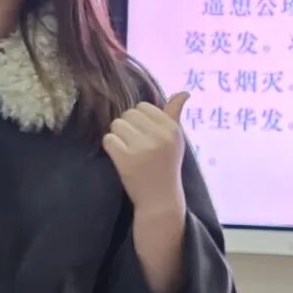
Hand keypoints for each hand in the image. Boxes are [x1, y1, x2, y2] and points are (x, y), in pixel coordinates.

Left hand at [102, 93, 188, 218]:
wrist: (161, 200)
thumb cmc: (166, 166)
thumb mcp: (175, 140)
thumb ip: (175, 114)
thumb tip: (184, 92)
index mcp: (172, 129)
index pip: (143, 106)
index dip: (140, 120)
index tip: (145, 136)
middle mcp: (159, 136)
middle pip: (127, 114)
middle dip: (127, 127)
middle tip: (136, 145)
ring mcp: (142, 147)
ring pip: (116, 125)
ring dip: (118, 137)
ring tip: (129, 151)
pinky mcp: (125, 159)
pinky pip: (108, 139)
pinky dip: (110, 148)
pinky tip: (121, 158)